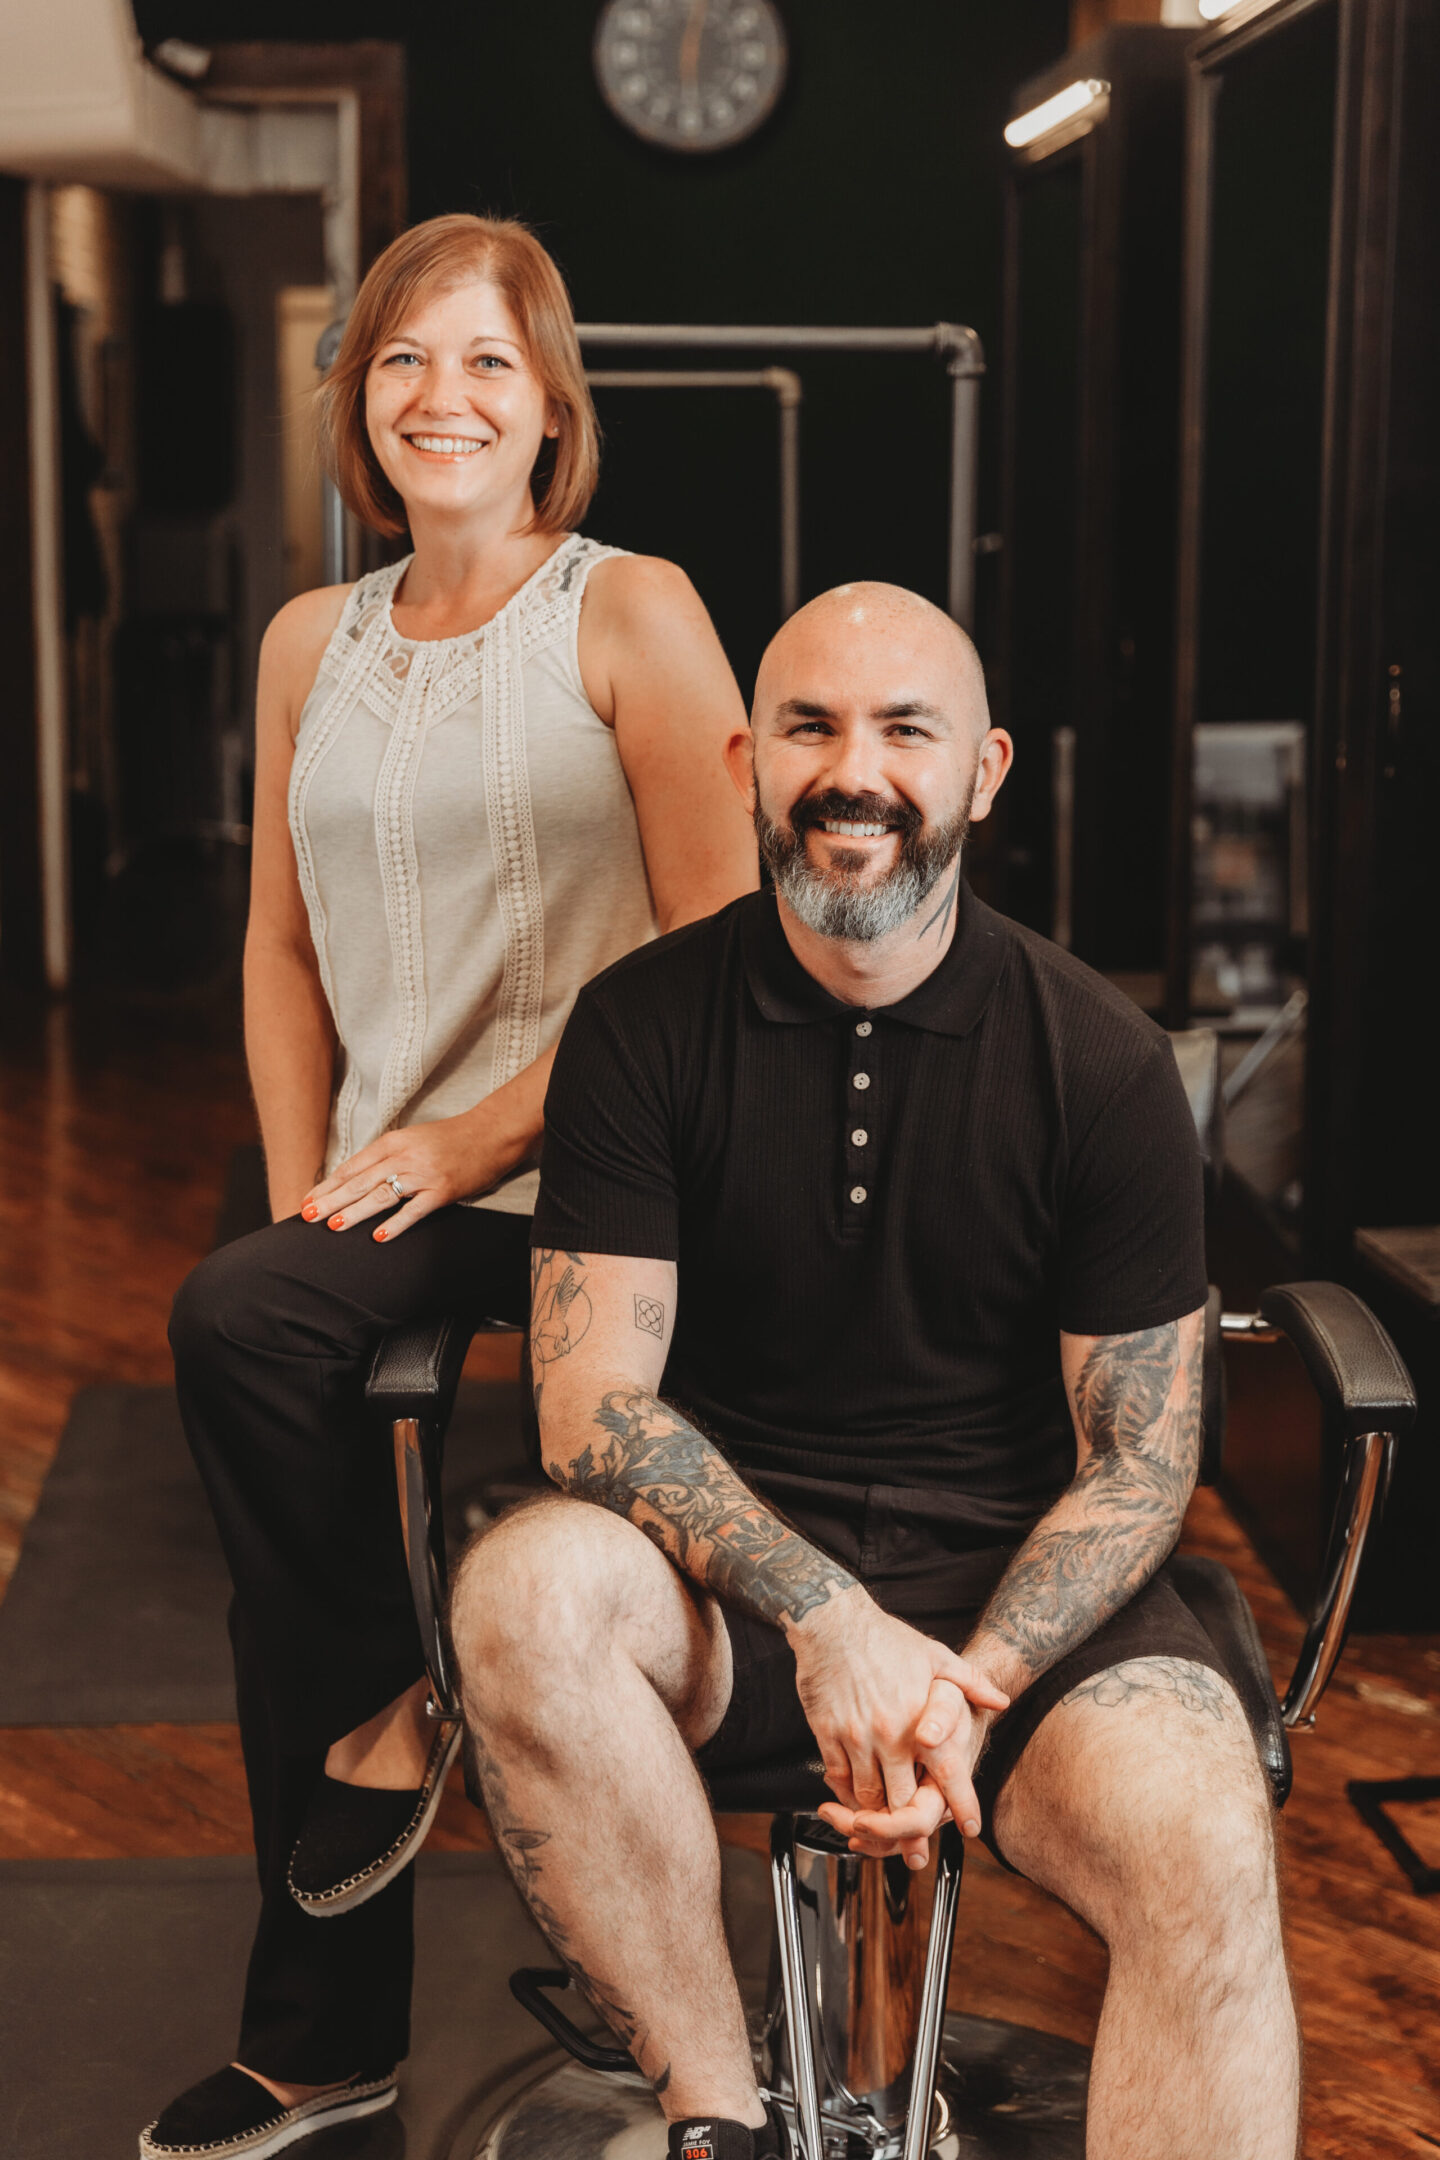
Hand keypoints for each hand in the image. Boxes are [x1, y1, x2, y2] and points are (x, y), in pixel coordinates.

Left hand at [302, 1111, 515, 1241]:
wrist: (491, 1133)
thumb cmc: (451, 1138)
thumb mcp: (413, 1140)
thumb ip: (387, 1157)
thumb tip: (357, 1179)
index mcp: (393, 1142)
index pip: (352, 1167)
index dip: (328, 1185)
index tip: (307, 1200)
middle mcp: (404, 1156)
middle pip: (359, 1182)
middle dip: (331, 1200)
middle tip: (307, 1215)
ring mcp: (423, 1174)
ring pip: (380, 1195)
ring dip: (354, 1212)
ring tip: (333, 1225)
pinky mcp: (442, 1190)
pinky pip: (414, 1210)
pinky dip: (395, 1224)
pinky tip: (379, 1236)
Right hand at [789, 1587, 1006, 1862]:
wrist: (832, 1620)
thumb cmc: (884, 1637)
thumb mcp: (935, 1655)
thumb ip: (971, 1682)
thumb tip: (1001, 1701)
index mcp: (918, 1720)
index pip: (944, 1774)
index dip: (959, 1805)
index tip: (968, 1828)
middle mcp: (887, 1735)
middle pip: (901, 1800)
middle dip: (909, 1827)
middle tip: (915, 1846)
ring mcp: (854, 1736)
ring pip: (866, 1795)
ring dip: (875, 1813)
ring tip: (883, 1823)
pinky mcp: (826, 1733)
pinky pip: (837, 1776)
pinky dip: (845, 1793)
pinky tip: (851, 1795)